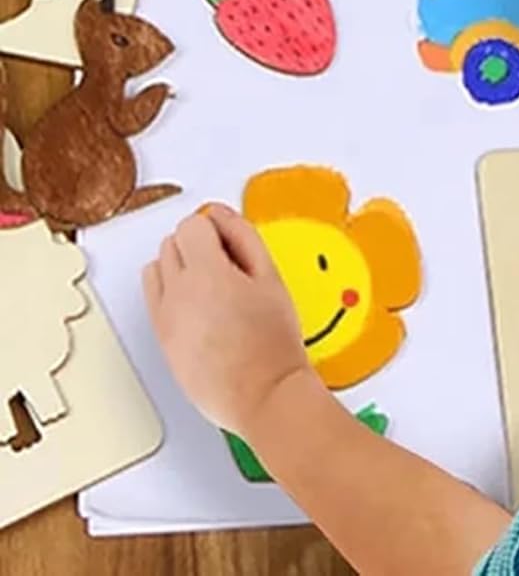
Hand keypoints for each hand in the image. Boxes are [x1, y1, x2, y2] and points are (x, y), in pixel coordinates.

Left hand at [144, 205, 315, 438]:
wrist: (262, 393)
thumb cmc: (273, 342)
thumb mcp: (271, 278)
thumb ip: (243, 237)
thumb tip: (221, 215)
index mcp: (205, 274)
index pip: (192, 224)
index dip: (216, 228)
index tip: (232, 242)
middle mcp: (176, 294)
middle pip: (171, 242)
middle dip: (198, 245)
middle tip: (230, 265)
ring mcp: (164, 319)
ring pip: (157, 268)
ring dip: (180, 267)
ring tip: (214, 287)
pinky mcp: (161, 340)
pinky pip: (154, 299)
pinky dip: (171, 293)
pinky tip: (201, 307)